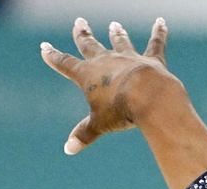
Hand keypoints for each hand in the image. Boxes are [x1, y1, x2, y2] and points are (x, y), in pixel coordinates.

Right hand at [40, 16, 182, 155]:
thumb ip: (84, 134)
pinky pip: (155, 42)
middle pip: (90, 45)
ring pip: (120, 42)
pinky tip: (161, 21)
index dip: (54, 57)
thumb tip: (68, 150)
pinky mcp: (151, 60)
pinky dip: (159, 32)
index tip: (45, 48)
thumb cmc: (121, 111)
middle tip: (79, 22)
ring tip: (115, 25)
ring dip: (117, 34)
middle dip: (83, 34)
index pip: (65, 64)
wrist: (148, 97)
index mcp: (88, 75)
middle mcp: (106, 61)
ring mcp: (128, 58)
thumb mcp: (99, 124)